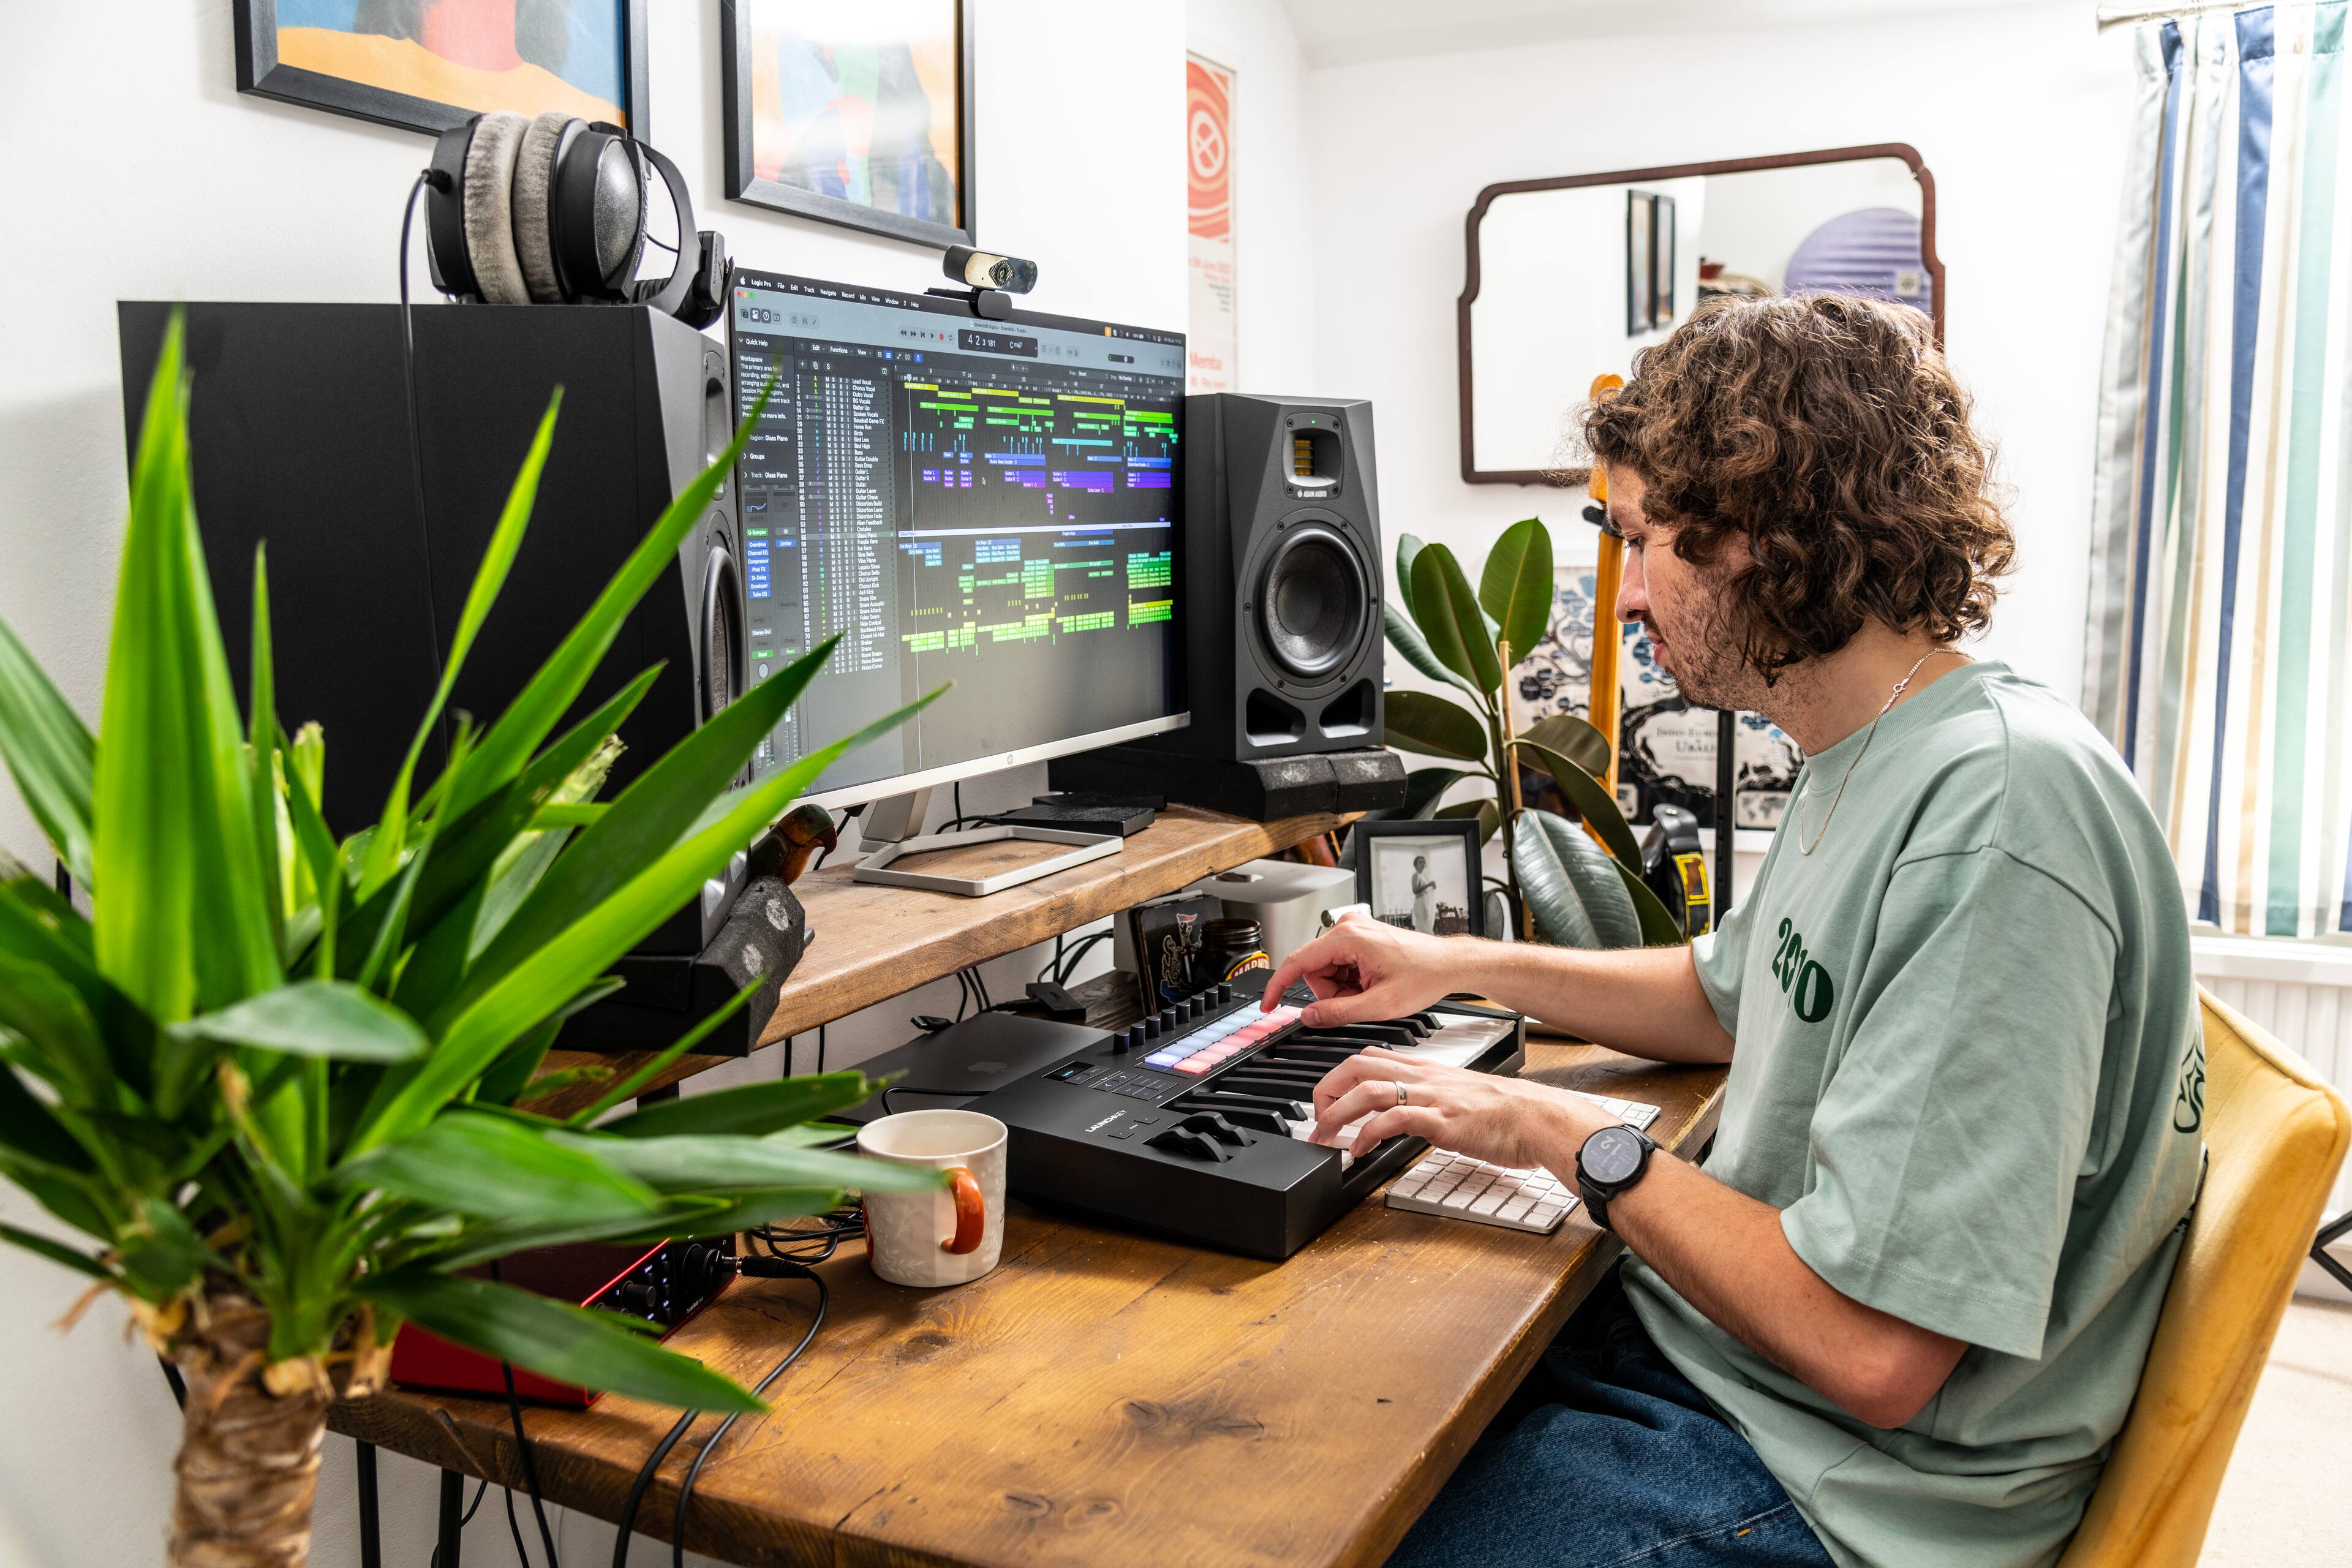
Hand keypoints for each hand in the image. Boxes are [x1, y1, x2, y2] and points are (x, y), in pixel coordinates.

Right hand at [1259, 913, 1466, 1027]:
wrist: (1449, 964)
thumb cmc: (1425, 975)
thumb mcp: (1380, 1005)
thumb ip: (1339, 1012)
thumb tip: (1309, 1017)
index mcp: (1348, 937)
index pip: (1297, 962)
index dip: (1278, 987)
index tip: (1268, 1006)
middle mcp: (1347, 928)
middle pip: (1314, 970)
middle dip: (1330, 994)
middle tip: (1359, 1003)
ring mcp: (1353, 931)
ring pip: (1326, 970)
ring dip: (1342, 990)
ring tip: (1370, 993)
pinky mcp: (1359, 937)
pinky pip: (1339, 966)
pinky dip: (1350, 983)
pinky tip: (1371, 985)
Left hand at [1308, 1048, 1618, 1171]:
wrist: (1538, 1119)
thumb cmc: (1504, 1114)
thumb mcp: (1458, 1098)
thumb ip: (1429, 1100)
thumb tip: (1404, 1114)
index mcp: (1426, 1070)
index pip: (1370, 1057)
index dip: (1338, 1074)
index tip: (1324, 1098)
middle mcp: (1424, 1077)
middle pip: (1358, 1066)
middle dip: (1327, 1089)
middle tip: (1314, 1116)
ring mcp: (1431, 1097)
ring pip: (1368, 1090)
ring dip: (1337, 1113)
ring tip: (1324, 1136)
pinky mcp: (1442, 1120)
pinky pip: (1395, 1119)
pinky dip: (1369, 1134)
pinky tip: (1359, 1150)